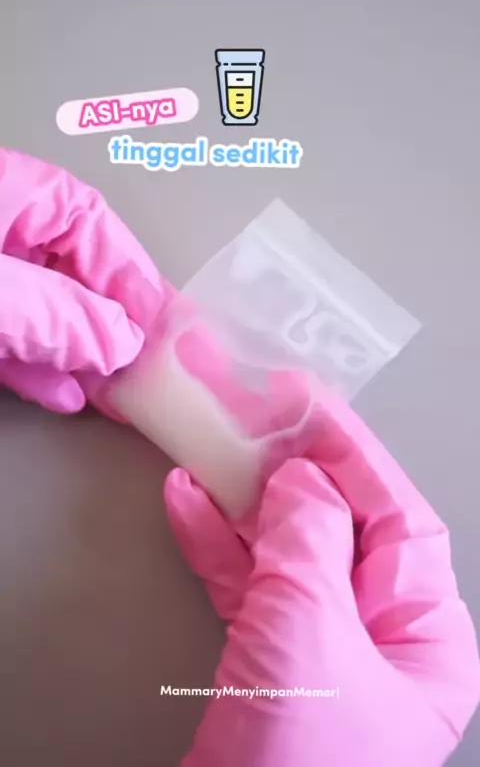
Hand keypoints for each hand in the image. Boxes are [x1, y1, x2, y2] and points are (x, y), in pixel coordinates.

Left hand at [0, 147, 166, 412]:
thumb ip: (55, 313)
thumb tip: (121, 341)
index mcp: (5, 188)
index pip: (88, 218)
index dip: (130, 270)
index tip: (159, 320)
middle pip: (69, 265)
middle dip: (108, 318)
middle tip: (146, 361)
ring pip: (38, 305)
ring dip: (77, 350)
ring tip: (113, 389)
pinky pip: (4, 333)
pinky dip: (33, 365)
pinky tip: (62, 394)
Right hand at [165, 393, 479, 766]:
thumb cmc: (299, 763)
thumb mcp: (311, 634)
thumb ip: (312, 542)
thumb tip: (304, 480)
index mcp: (423, 638)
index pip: (399, 522)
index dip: (354, 457)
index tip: (310, 406)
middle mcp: (380, 643)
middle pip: (341, 531)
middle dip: (296, 473)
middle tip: (257, 416)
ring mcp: (321, 658)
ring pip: (288, 556)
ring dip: (247, 502)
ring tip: (214, 450)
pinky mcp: (268, 674)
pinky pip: (248, 592)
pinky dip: (218, 547)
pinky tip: (189, 504)